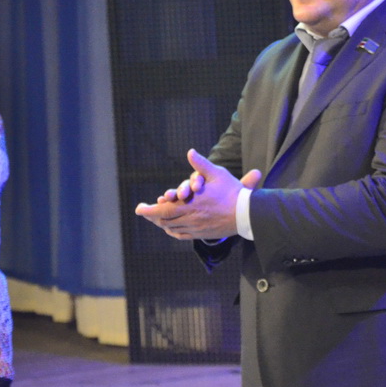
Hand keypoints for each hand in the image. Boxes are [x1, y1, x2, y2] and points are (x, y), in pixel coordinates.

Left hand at [135, 149, 261, 239]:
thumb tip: (190, 151)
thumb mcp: (217, 174)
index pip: (164, 210)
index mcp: (191, 204)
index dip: (149, 211)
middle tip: (144, 212)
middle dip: (152, 216)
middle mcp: (191, 218)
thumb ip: (201, 164)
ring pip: (172, 228)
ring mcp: (197, 228)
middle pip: (164, 221)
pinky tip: (170, 228)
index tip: (139, 208)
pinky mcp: (202, 234)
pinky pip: (182, 235)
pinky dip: (172, 231)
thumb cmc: (232, 192)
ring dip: (161, 223)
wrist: (246, 214)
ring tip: (154, 218)